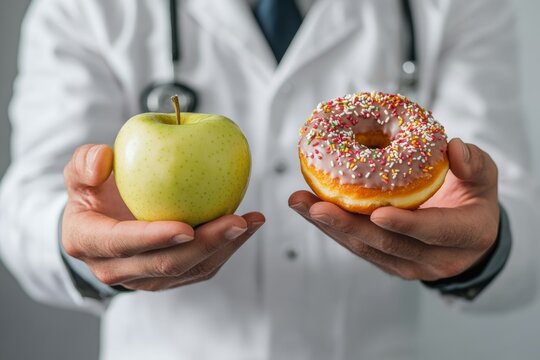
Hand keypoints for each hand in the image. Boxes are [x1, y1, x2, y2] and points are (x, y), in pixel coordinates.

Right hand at [62, 144, 264, 290]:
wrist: (104, 222)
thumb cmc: (95, 192)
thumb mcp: (80, 173)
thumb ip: (84, 163)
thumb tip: (102, 159)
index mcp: (89, 243)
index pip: (122, 244)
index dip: (154, 238)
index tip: (187, 227)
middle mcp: (117, 269)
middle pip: (166, 264)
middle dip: (205, 245)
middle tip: (237, 222)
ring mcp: (146, 277)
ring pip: (191, 270)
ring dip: (225, 247)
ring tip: (252, 222)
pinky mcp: (172, 276)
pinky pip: (203, 266)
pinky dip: (228, 248)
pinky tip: (248, 225)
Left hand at [289, 138, 498, 280]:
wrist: (467, 236)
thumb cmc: (474, 201)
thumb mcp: (485, 179)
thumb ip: (474, 164)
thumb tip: (453, 147)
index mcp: (464, 236)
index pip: (435, 232)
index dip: (407, 225)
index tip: (378, 213)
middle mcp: (433, 259)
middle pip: (387, 245)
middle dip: (348, 226)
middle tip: (315, 206)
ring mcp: (407, 265)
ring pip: (364, 248)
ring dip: (329, 227)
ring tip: (300, 203)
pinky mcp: (386, 262)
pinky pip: (356, 247)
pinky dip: (331, 228)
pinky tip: (308, 209)